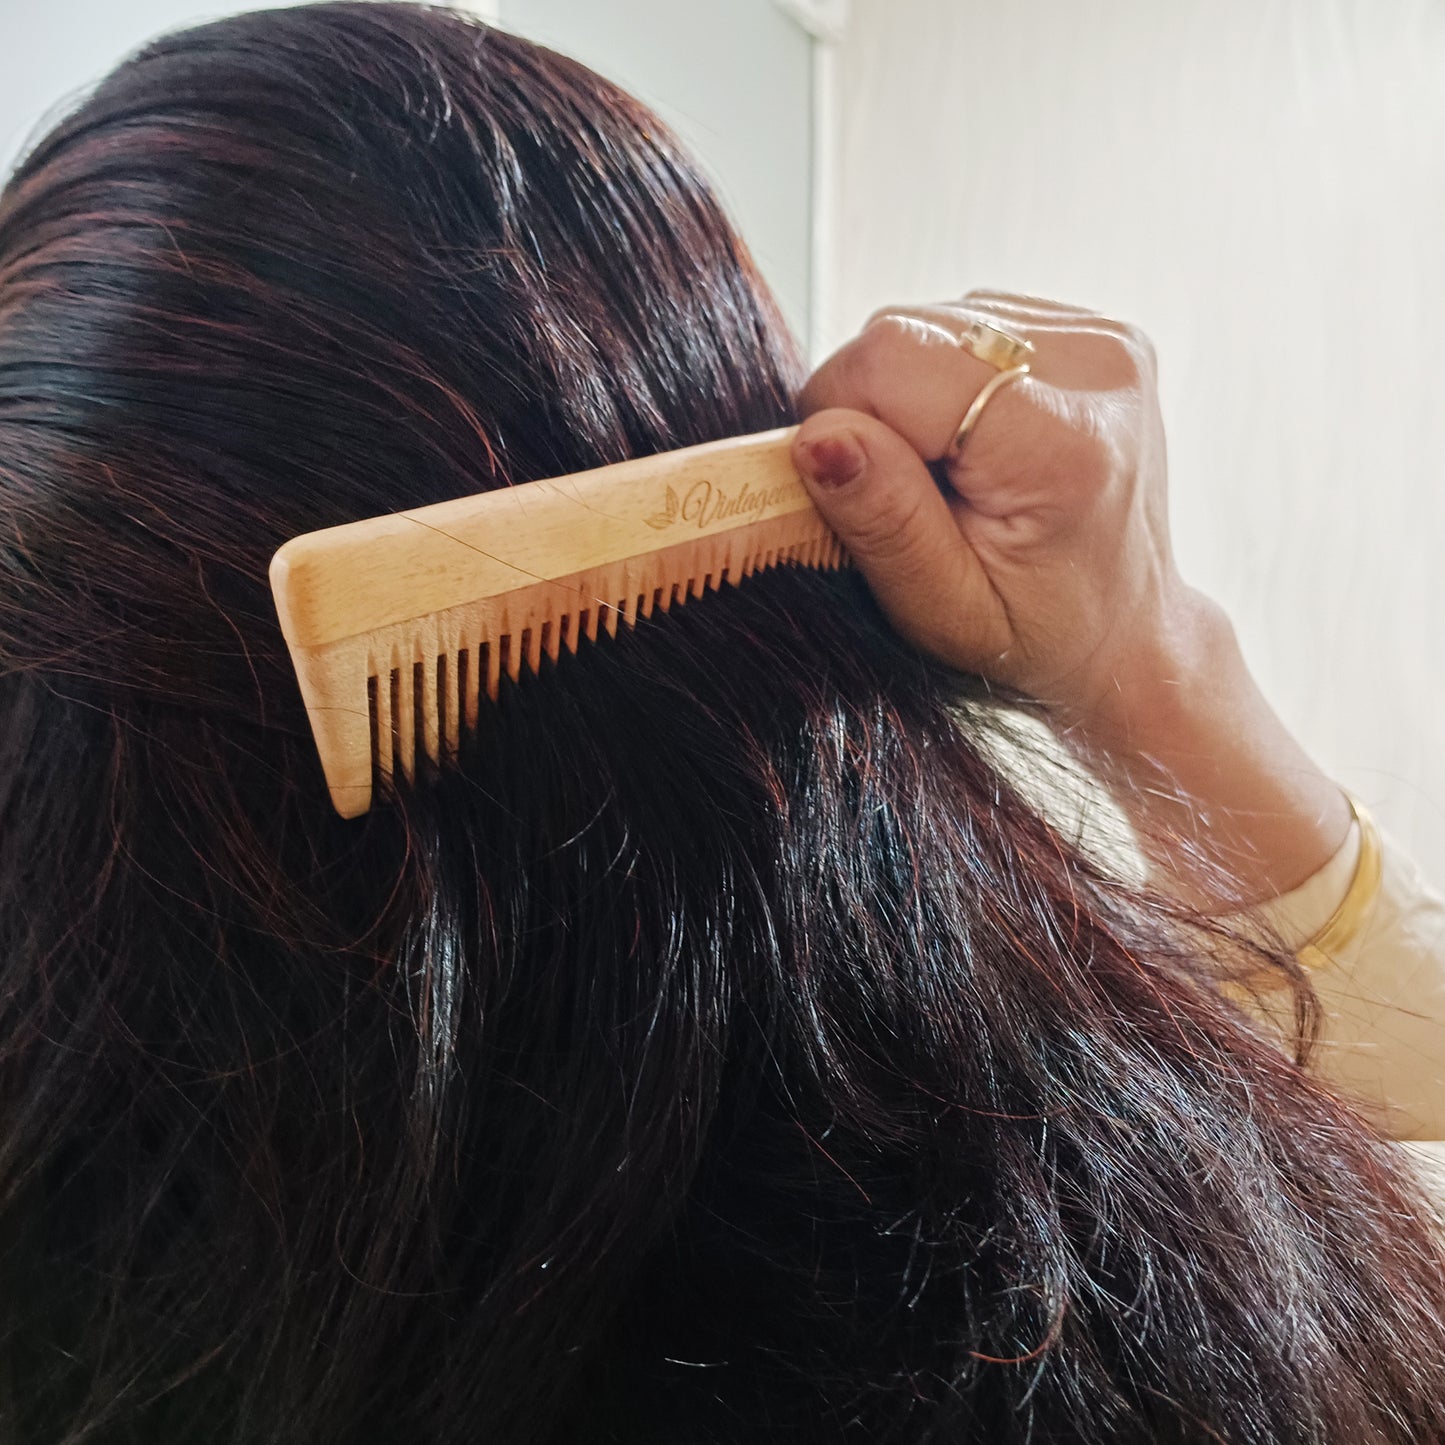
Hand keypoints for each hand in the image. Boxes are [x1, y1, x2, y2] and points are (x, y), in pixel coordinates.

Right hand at [792, 292, 1180, 721]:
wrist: (1125, 629)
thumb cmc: (1036, 634)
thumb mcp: (943, 612)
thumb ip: (882, 519)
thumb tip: (818, 434)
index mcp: (1061, 443)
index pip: (891, 358)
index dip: (842, 418)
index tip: (861, 489)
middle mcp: (1092, 367)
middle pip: (904, 328)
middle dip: (874, 407)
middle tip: (911, 492)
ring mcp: (1099, 336)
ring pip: (929, 320)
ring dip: (910, 394)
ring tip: (950, 472)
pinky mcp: (1090, 327)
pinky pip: (966, 322)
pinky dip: (946, 380)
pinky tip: (975, 441)